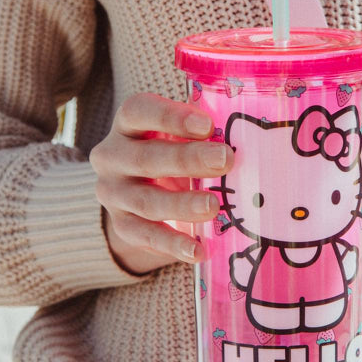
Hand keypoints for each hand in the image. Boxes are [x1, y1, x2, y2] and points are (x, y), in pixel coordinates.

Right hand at [89, 92, 232, 274]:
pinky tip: (198, 250)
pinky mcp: (121, 225)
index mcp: (128, 124)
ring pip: (145, 201)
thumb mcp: (181, 136)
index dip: (171, 116)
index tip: (207, 125)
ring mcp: (113, 194)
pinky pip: (145, 237)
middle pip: (145, 158)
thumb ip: (204, 133)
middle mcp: (112, 156)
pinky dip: (172, 244)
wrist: (139, 194)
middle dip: (188, 160)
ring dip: (181, 204)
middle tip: (225, 161)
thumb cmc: (172, 153)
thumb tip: (249, 136)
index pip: (139, 111)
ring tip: (213, 206)